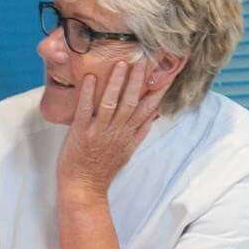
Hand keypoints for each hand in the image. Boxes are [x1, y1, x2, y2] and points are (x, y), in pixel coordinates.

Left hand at [56, 59, 171, 198]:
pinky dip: (88, 94)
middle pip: (132, 103)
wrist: (84, 188)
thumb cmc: (103, 170)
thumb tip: (152, 117)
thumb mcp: (127, 152)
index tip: (168, 73)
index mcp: (129, 134)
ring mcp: (99, 132)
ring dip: (117, 84)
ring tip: (122, 64)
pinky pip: (85, 111)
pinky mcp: (81, 133)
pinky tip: (91, 78)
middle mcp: (117, 132)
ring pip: (111, 104)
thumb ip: (139, 133)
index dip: (158, 91)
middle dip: (139, 80)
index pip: (149, 109)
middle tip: (144, 60)